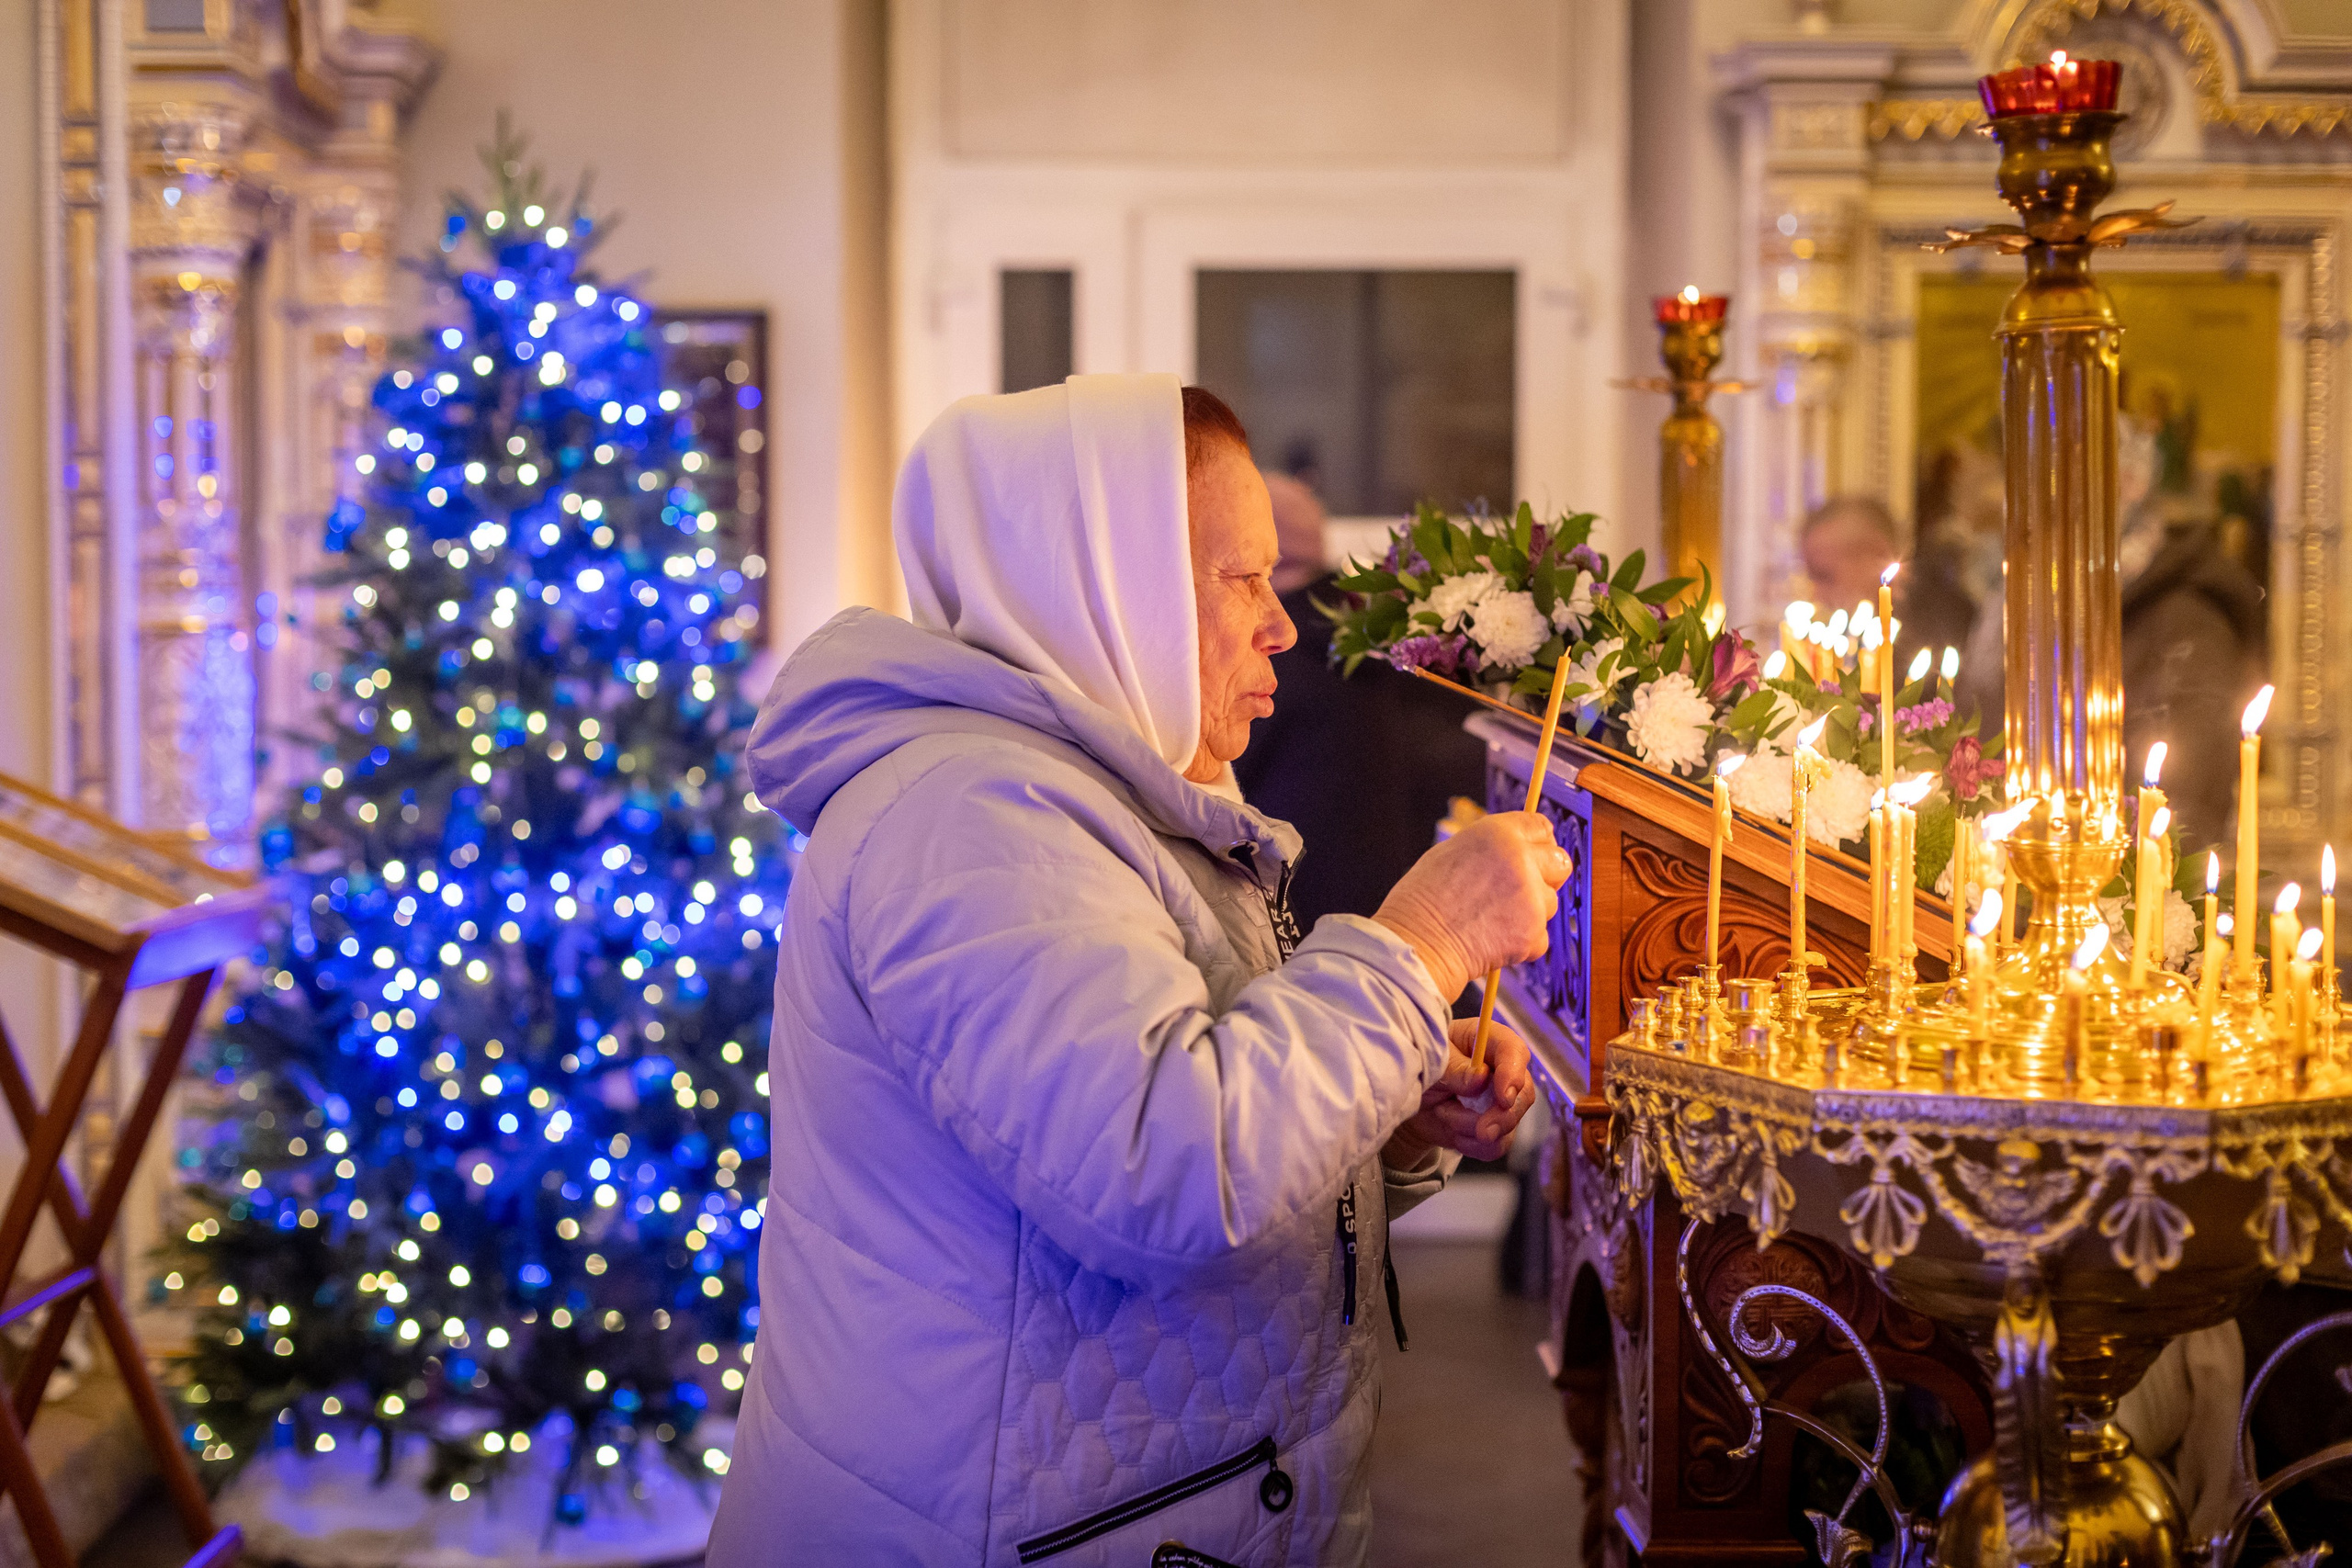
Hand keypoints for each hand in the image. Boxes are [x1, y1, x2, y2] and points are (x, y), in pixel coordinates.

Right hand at [1373, 812, 1569, 1000]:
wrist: (1416, 944)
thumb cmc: (1422, 901)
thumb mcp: (1452, 853)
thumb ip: (1491, 849)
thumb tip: (1514, 850)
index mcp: (1497, 833)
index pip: (1541, 827)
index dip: (1538, 842)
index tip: (1536, 854)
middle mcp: (1519, 859)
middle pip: (1560, 862)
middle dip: (1547, 875)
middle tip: (1524, 889)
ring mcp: (1529, 897)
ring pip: (1549, 902)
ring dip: (1530, 912)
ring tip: (1492, 920)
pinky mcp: (1532, 933)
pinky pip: (1540, 936)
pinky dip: (1522, 942)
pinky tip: (1493, 940)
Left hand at [1384, 1018, 1537, 1167]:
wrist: (1409, 1101)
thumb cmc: (1421, 1067)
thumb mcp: (1431, 1061)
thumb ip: (1455, 1068)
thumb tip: (1481, 1078)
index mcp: (1486, 1040)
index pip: (1513, 1050)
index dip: (1513, 1073)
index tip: (1504, 1097)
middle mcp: (1500, 1069)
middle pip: (1523, 1093)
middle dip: (1502, 1116)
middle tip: (1481, 1131)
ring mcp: (1500, 1099)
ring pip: (1510, 1123)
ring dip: (1473, 1128)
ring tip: (1443, 1113)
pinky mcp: (1496, 1126)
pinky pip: (1499, 1144)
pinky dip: (1475, 1146)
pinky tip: (1455, 1135)